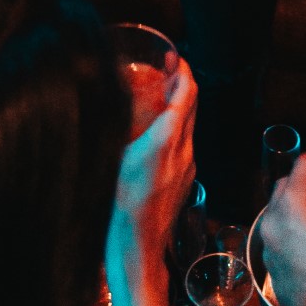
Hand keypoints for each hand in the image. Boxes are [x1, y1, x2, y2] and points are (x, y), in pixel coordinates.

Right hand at [111, 51, 196, 268]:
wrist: (138, 249)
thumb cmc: (121, 208)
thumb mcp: (114, 160)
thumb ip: (122, 129)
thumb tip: (116, 104)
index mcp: (167, 140)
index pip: (186, 94)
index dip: (182, 71)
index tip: (172, 55)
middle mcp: (183, 150)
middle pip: (191, 106)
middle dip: (180, 83)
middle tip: (164, 68)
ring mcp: (187, 167)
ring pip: (188, 125)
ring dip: (178, 105)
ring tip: (158, 95)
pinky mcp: (185, 180)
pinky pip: (184, 144)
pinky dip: (175, 128)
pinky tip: (156, 132)